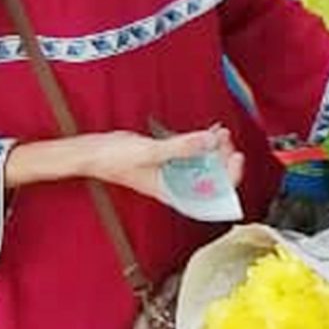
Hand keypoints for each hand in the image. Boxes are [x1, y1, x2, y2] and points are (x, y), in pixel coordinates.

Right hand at [82, 126, 242, 205]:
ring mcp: (172, 173)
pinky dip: (201, 144)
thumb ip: (181, 147)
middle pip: (211, 180)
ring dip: (214, 151)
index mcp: (173, 193)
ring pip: (203, 166)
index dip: (229, 181)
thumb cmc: (113, 160)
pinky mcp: (167, 159)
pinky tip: (208, 132)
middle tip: (225, 140)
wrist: (91, 152)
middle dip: (223, 160)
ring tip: (220, 133)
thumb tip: (209, 142)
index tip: (236, 159)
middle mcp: (176, 186)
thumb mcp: (150, 152)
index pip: (212, 196)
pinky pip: (191, 154)